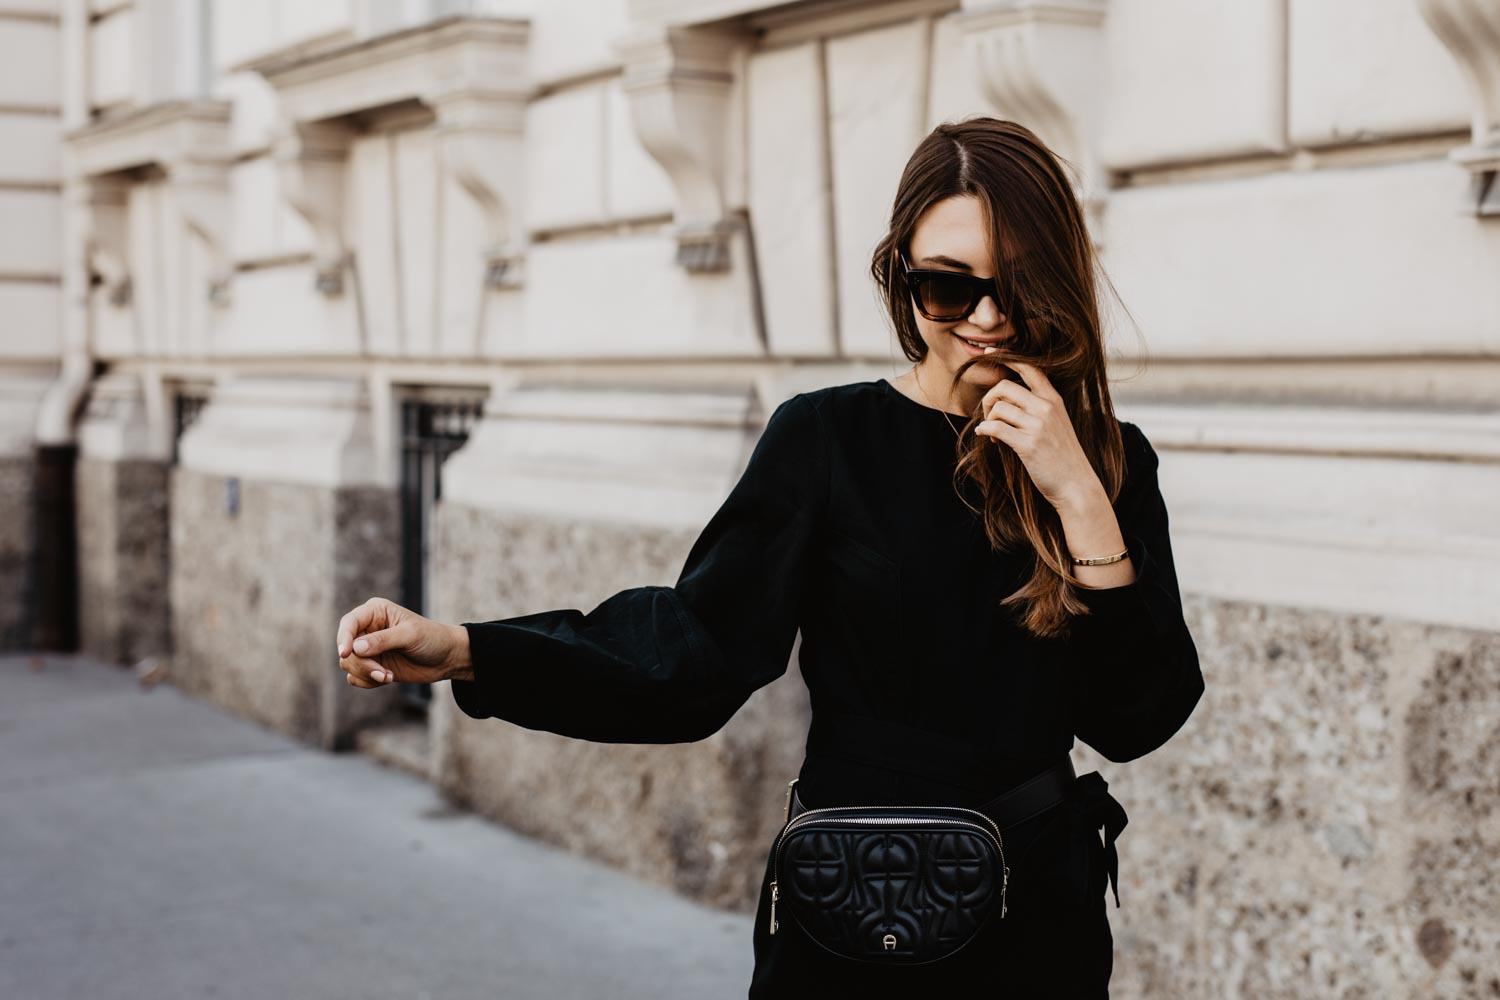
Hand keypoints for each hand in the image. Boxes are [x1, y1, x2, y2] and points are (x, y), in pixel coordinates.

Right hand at [335, 597, 466, 688]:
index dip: (344, 638)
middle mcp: (367, 628)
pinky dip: (368, 682)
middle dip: (362, 664)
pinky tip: (388, 678)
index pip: (349, 623)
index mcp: (375, 612)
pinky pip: (355, 677)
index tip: (345, 653)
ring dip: (367, 674)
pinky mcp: (371, 665)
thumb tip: (355, 648)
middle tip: (382, 672)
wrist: (446, 658)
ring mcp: (368, 648)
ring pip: (348, 664)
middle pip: (346, 648)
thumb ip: (383, 640)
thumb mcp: (410, 635)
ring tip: (388, 676)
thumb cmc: (432, 638)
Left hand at [973, 357, 1103, 511]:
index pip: (1029, 368)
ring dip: (988, 420)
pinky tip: (986, 437)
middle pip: (1004, 386)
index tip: (988, 352)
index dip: (1006, 357)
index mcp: (1054, 399)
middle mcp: (1047, 407)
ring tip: (993, 434)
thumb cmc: (1063, 456)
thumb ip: (1039, 408)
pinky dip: (985, 431)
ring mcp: (1038, 425)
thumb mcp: (1057, 423)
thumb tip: (1007, 400)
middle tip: (990, 417)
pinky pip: (995, 427)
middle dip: (989, 400)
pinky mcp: (1028, 444)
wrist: (1077, 485)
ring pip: (998, 408)